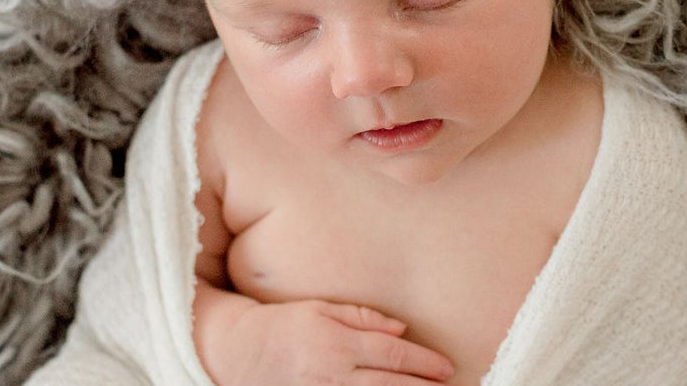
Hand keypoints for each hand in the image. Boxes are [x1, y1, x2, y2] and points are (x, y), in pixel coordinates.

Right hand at [203, 297, 454, 385]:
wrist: (238, 351)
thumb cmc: (283, 323)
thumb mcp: (319, 308)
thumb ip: (360, 316)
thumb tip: (400, 328)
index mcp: (337, 342)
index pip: (392, 353)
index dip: (423, 361)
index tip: (446, 366)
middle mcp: (333, 373)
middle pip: (390, 383)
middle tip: (449, 385)